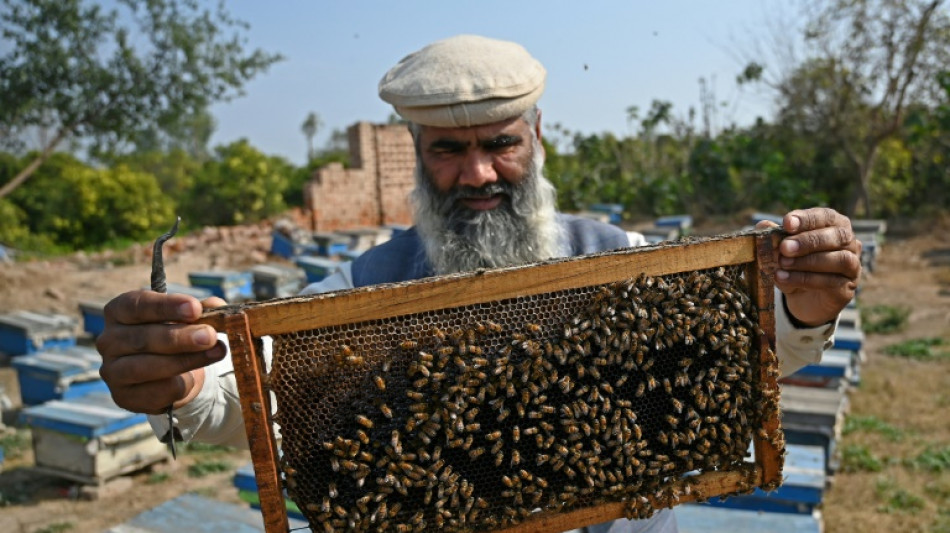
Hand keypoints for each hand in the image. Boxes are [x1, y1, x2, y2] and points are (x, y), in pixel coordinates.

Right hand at [96, 290, 227, 414]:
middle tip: (209, 336)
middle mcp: (109, 340)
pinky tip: (194, 378)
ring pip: (145, 367)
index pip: (136, 305)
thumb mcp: (186, 318)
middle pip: (142, 338)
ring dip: (184, 361)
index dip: (166, 306)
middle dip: (180, 337)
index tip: (195, 308)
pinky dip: (177, 386)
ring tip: (215, 353)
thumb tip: (217, 306)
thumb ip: (201, 310)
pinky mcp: (123, 396)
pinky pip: (152, 392)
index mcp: (119, 312)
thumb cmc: (174, 335)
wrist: (169, 373)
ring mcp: (112, 371)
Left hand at [757, 208, 861, 326]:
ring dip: (808, 261)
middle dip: (809, 241)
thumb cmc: (794, 266)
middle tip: (784, 247)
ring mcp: (852, 266)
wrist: (803, 299)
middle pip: (838, 236)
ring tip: (782, 263)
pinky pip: (831, 281)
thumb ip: (773, 237)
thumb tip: (762, 225)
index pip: (826, 216)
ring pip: (839, 259)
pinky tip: (784, 278)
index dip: (807, 219)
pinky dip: (805, 279)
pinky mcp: (847, 288)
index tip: (786, 223)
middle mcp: (849, 243)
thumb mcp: (781, 251)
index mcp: (834, 226)